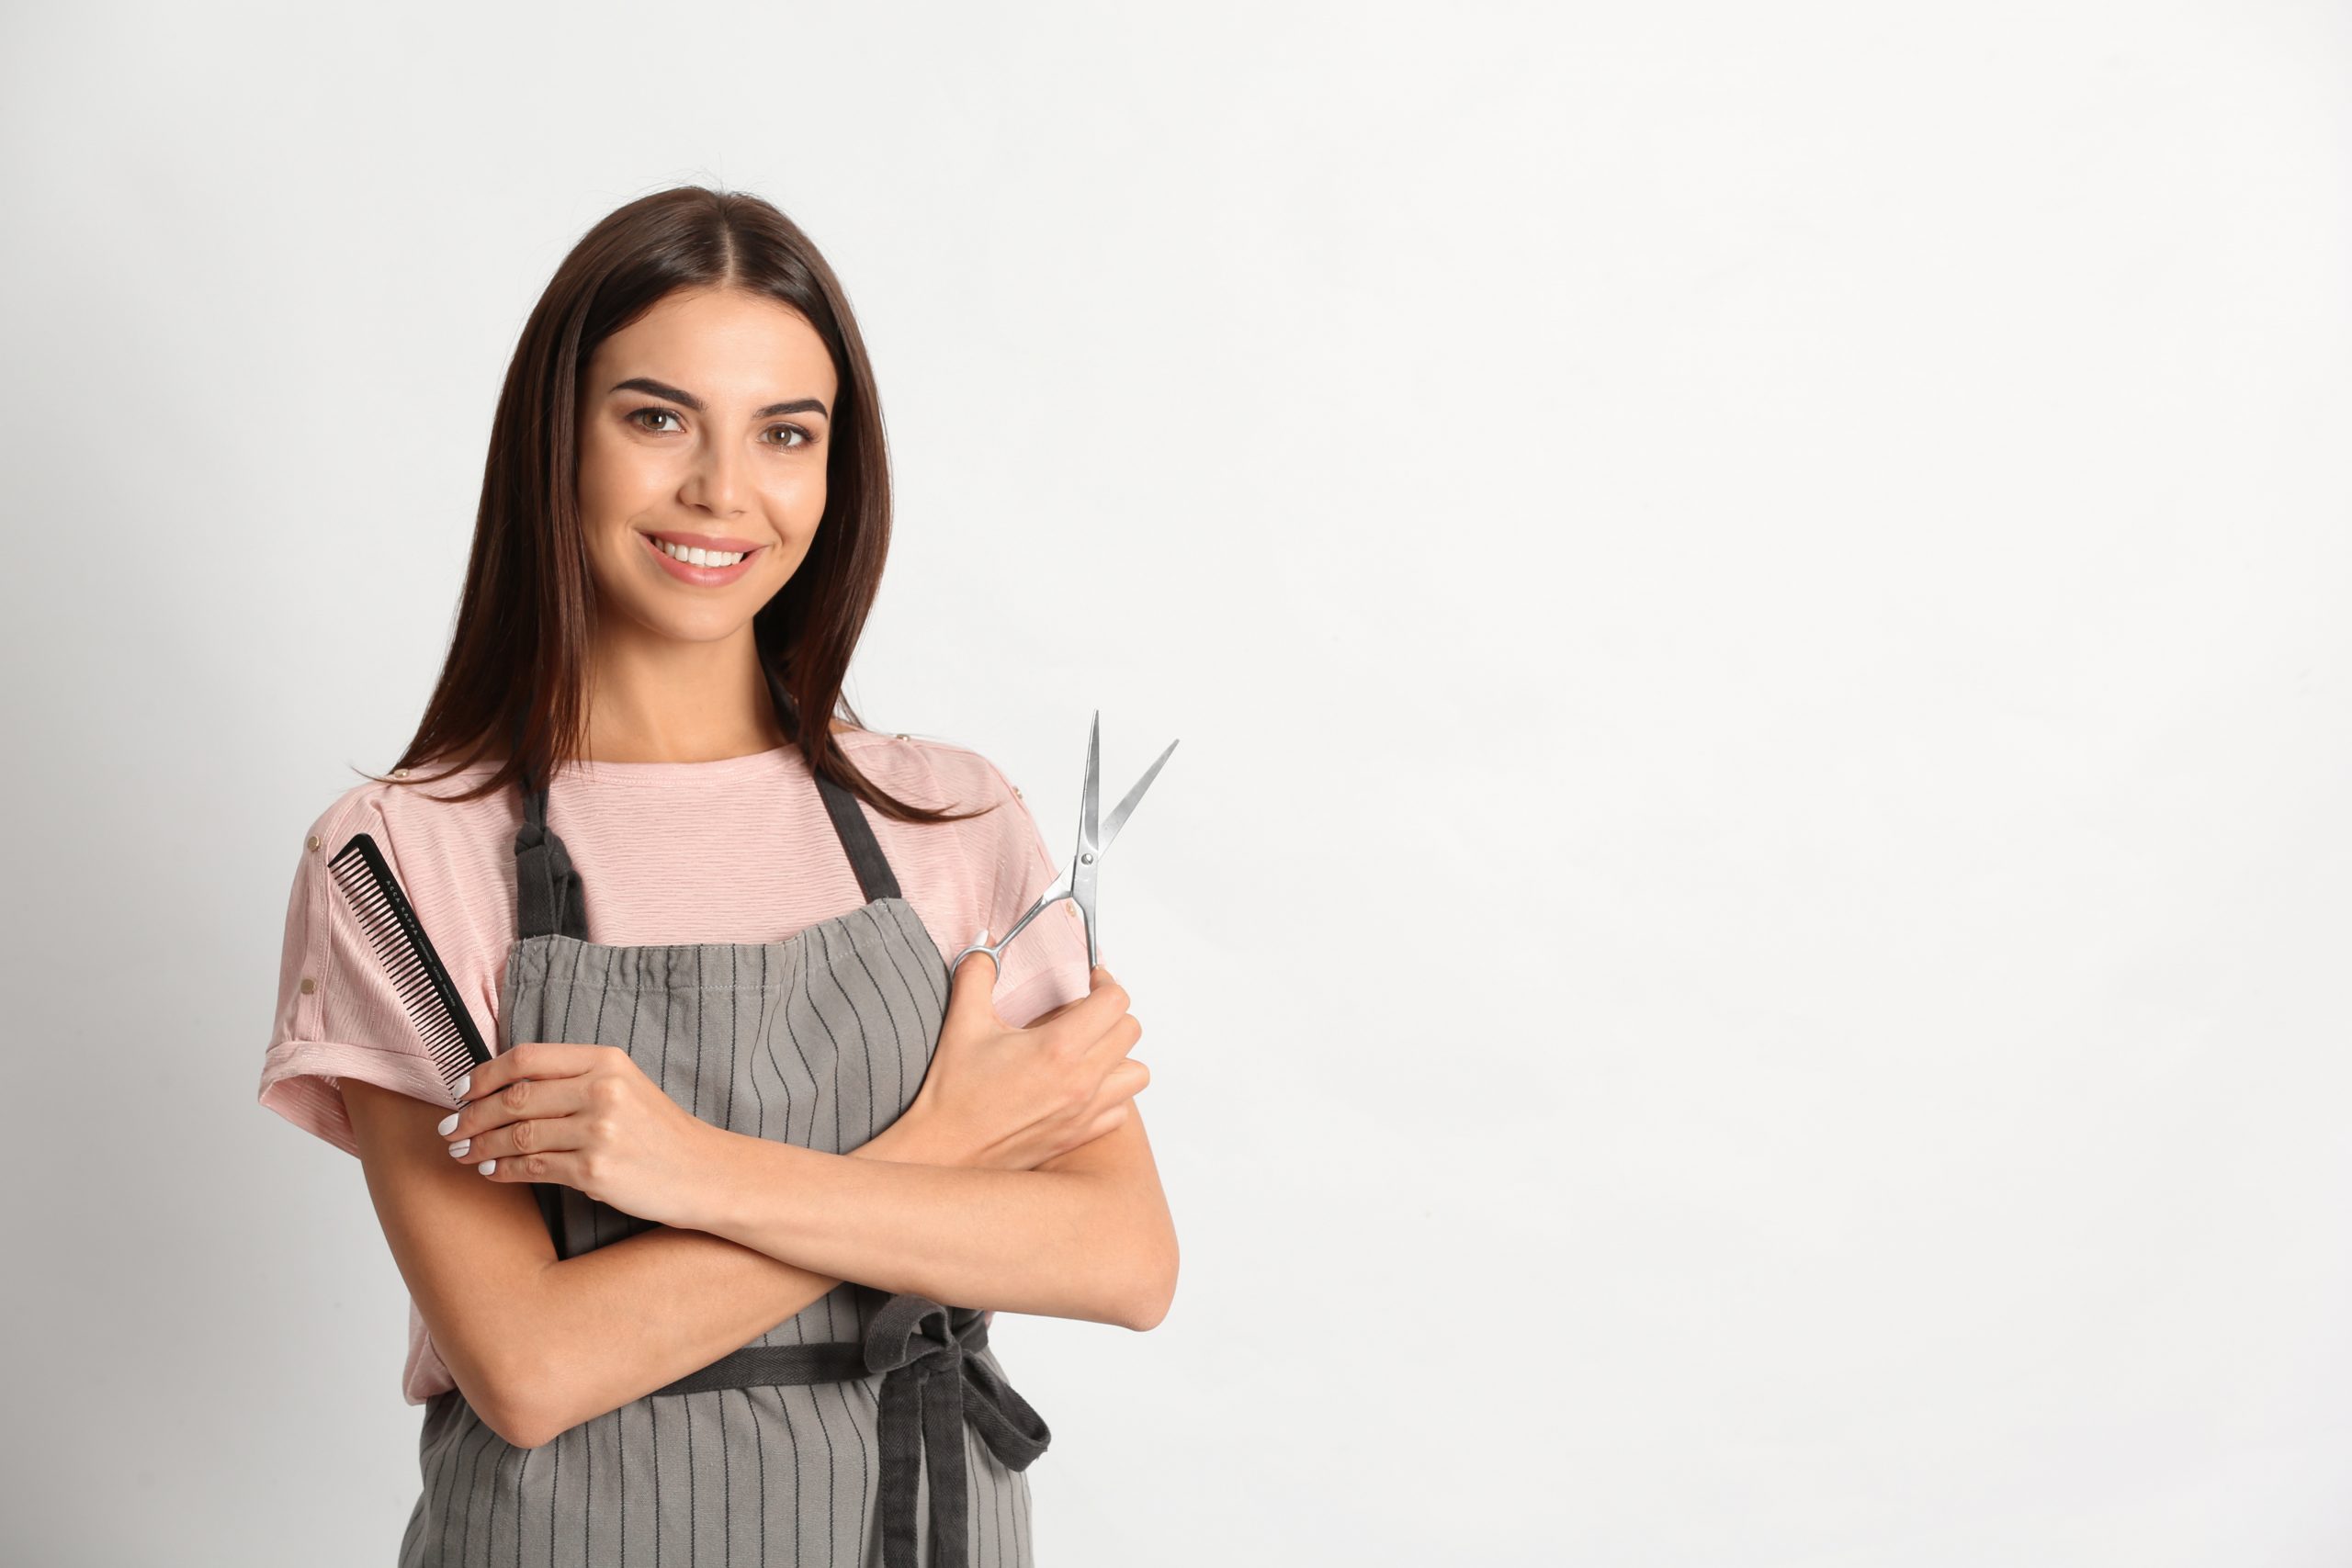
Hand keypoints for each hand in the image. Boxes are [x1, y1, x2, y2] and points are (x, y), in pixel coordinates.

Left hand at [438, 1042, 723, 1229]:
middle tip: (450, 1129)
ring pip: (518, 1135)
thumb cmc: (660, 1132)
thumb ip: (574, 1080)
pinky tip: (490, 1170)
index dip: (484, 1075)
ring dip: (481, 1145)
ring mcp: (599, 1131)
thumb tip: (505, 1089)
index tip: (461, 1091)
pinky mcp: (596, 1171)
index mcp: (606, 1060)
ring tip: (463, 1153)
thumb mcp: (625, 1086)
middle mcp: (602, 1090)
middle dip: (472, 1115)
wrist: (704, 1171)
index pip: (526, 1059)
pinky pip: (533, 1168)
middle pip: (515, 1097)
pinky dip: (503, 1170)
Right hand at [900, 945, 1148, 1171]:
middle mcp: (1081, 1081)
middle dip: (1111, 1013)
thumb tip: (986, 943)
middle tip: (1085, 1011)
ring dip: (1118, 1056)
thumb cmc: (952, 1093)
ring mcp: (1084, 1112)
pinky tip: (1081, 1085)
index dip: (1106, 982)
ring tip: (1088, 1049)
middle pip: (1131, 1031)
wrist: (943, 1151)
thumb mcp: (964, 1023)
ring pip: (1136, 1074)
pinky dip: (1111, 1094)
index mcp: (1058, 1048)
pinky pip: (1120, 1110)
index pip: (1115, 1001)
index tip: (1091, 981)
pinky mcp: (1079, 1136)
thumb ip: (978, 973)